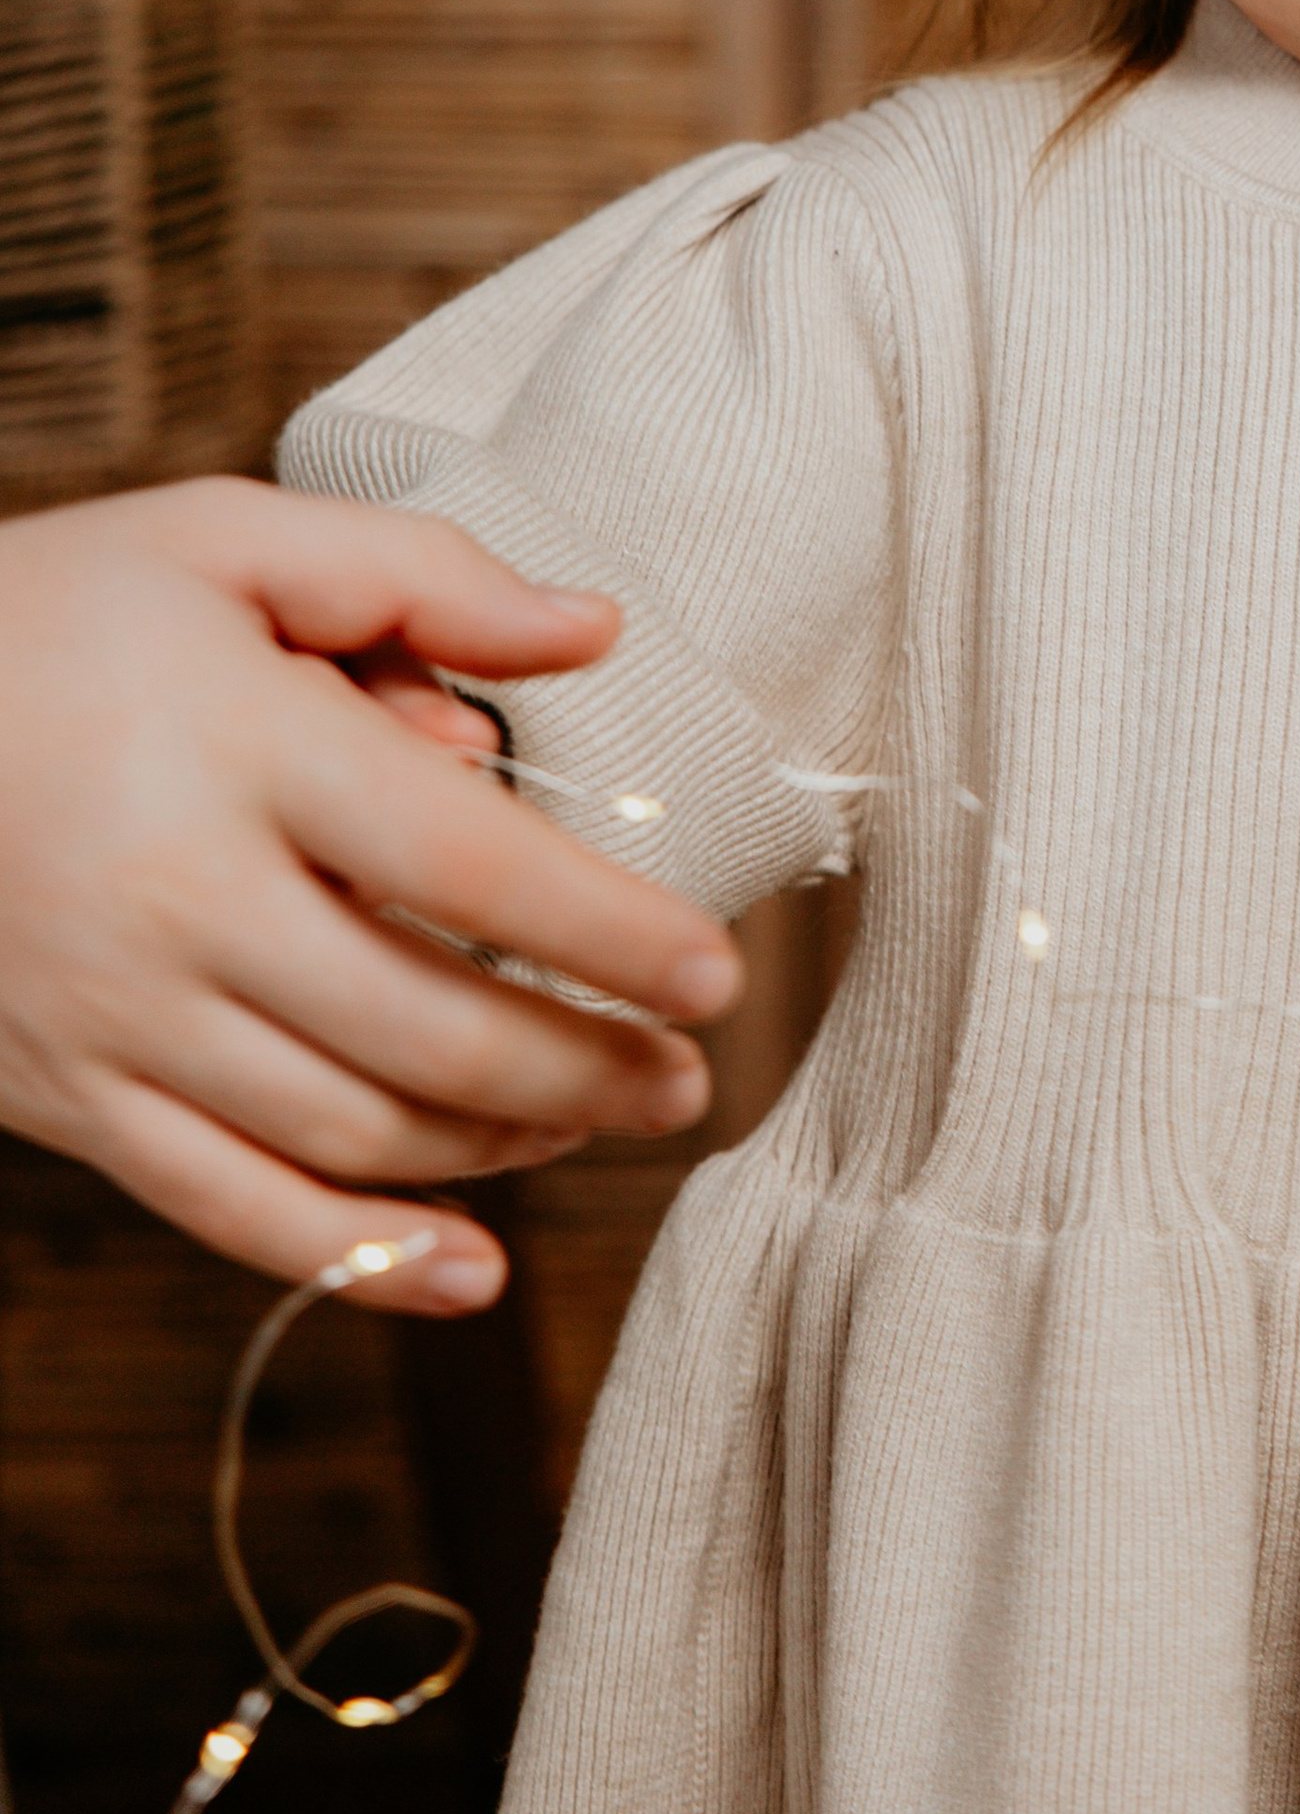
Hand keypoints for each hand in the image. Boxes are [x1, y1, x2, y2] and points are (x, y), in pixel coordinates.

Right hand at [0, 478, 740, 1311]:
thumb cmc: (49, 614)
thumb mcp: (226, 540)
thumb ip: (422, 577)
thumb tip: (592, 627)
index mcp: (243, 752)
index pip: (471, 868)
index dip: (610, 934)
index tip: (720, 976)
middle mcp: (182, 902)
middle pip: (429, 1025)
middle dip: (586, 1066)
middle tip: (689, 1079)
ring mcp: (116, 1019)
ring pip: (350, 1128)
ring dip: (501, 1145)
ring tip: (599, 1120)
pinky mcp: (63, 1099)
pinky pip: (226, 1209)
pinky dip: (356, 1261)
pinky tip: (468, 1273)